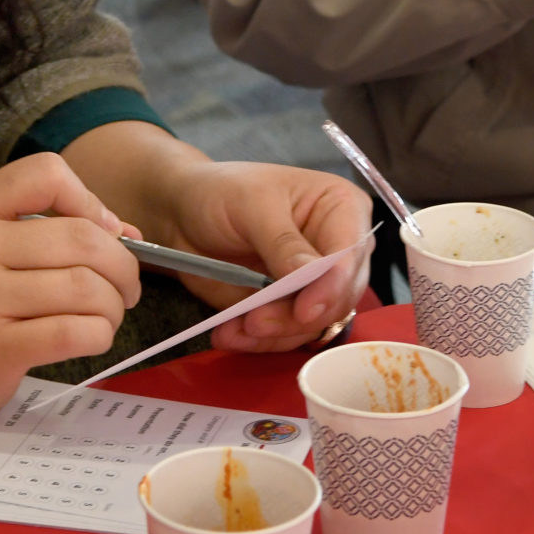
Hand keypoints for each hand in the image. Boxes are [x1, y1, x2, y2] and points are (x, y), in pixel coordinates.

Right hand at [0, 154, 141, 429]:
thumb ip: (49, 230)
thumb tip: (126, 232)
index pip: (45, 174)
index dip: (89, 199)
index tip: (103, 231)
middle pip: (80, 237)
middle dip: (122, 264)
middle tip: (125, 285)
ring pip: (85, 288)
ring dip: (113, 304)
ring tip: (107, 313)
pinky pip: (74, 332)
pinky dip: (100, 334)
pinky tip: (93, 336)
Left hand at [152, 162, 372, 351]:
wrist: (183, 214)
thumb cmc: (221, 192)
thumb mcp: (251, 206)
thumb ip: (284, 242)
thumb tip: (312, 276)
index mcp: (342, 207)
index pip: (350, 255)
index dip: (331, 287)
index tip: (304, 312)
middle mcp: (338, 248)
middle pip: (338, 297)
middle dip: (295, 318)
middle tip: (254, 322)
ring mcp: (316, 282)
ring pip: (314, 324)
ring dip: (274, 334)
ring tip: (234, 329)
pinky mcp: (291, 307)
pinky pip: (288, 336)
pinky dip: (260, 342)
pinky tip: (230, 333)